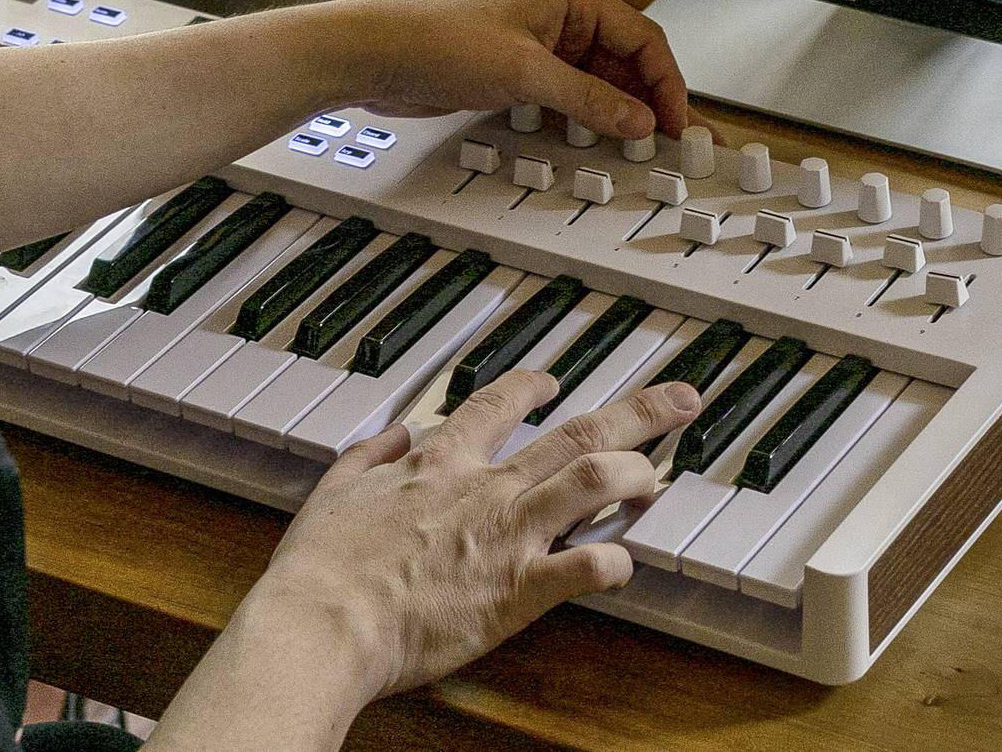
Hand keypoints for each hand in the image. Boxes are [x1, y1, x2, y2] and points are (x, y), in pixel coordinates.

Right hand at [238, 371, 702, 701]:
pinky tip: (626, 561)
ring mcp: (508, 535)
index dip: (533, 386)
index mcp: (440, 462)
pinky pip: (586, 566)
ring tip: (659, 476)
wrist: (326, 620)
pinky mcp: (519, 590)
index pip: (498, 404)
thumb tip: (393, 435)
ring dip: (636, 472)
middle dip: (637, 411)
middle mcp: (486, 488)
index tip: (554, 381)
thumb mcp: (335, 489)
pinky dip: (614, 560)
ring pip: (594, 480)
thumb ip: (369, 456)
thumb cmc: (323, 566)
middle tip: (678, 401)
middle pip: (576, 432)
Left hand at [337, 0, 688, 141]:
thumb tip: (636, 118)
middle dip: (650, 99)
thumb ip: (587, 98)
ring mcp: (538, 47)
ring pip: (599, 81)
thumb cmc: (435, 39)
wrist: (377, 56)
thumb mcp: (524, 72)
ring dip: (620, 112)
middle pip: (625, 61)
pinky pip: (570, 96)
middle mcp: (558, 19)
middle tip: (676, 139)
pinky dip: (588, 118)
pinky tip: (599, 140)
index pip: (642, 37)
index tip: (677, 121)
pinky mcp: (518, 74)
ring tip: (645, 145)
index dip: (666, 82)